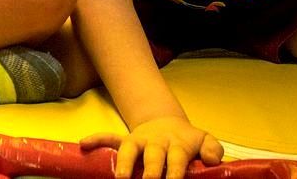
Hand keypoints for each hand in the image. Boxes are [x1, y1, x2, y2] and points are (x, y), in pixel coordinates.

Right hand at [81, 116, 223, 178]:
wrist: (168, 124)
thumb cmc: (188, 140)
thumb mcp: (205, 140)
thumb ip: (213, 148)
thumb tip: (212, 161)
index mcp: (177, 144)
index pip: (177, 158)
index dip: (175, 171)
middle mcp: (156, 142)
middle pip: (152, 155)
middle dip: (150, 171)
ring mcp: (139, 140)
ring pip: (128, 149)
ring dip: (123, 163)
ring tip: (120, 178)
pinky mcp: (126, 140)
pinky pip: (109, 137)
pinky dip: (96, 139)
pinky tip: (84, 144)